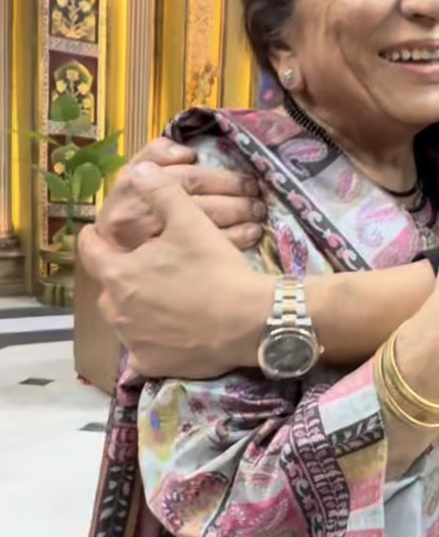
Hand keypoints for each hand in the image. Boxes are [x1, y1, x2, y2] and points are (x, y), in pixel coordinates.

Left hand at [79, 181, 272, 379]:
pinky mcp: (153, 365)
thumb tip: (140, 171)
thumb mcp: (190, 222)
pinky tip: (174, 331)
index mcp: (118, 274)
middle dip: (122, 275)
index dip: (94, 238)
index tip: (98, 234)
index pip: (90, 252)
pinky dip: (155, 339)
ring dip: (137, 307)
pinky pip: (145, 349)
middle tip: (146, 267)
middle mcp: (117, 311)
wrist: (251, 321)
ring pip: (126, 318)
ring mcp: (133, 342)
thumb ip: (161, 193)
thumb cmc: (216, 268)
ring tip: (162, 297)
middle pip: (110, 287)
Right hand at [95, 138, 263, 251]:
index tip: (245, 182)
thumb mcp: (132, 177)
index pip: (185, 178)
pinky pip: (207, 250)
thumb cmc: (127, 212)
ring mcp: (151, 244)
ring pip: (206, 225)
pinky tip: (249, 235)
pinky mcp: (164, 268)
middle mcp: (140, 215)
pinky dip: (235, 239)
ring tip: (256, 213)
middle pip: (200, 202)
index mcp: (132, 187)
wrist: (110, 259)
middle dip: (234, 196)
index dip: (219, 179)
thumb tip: (185, 152)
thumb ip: (154, 155)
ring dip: (238, 215)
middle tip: (255, 196)